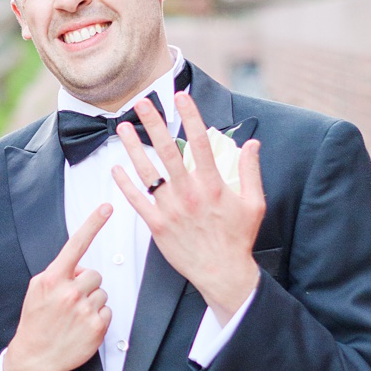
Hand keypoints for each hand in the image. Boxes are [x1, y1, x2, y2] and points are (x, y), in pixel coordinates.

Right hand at [0, 205, 114, 370]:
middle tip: (71, 301)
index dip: (93, 223)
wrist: (33, 357)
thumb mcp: (37, 290)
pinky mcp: (97, 327)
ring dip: (92, 302)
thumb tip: (77, 267)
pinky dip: (98, 318)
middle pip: (94, 274)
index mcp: (52, 279)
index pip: (76, 244)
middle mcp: (69, 292)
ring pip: (102, 293)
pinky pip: (107, 311)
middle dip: (86, 285)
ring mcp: (84, 310)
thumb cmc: (36, 322)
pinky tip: (82, 327)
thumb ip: (57, 273)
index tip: (107, 207)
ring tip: (74, 316)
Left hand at [111, 91, 263, 322]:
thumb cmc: (238, 239)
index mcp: (213, 185)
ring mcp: (171, 210)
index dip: (189, 116)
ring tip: (123, 128)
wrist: (223, 273)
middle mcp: (189, 193)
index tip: (181, 97)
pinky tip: (116, 168)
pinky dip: (125, 184)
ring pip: (148, 172)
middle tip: (142, 104)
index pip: (199, 142)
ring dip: (133, 148)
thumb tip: (252, 144)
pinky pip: (137, 201)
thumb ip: (251, 171)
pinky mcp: (158, 226)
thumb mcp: (254, 203)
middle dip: (153, 124)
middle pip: (167, 151)